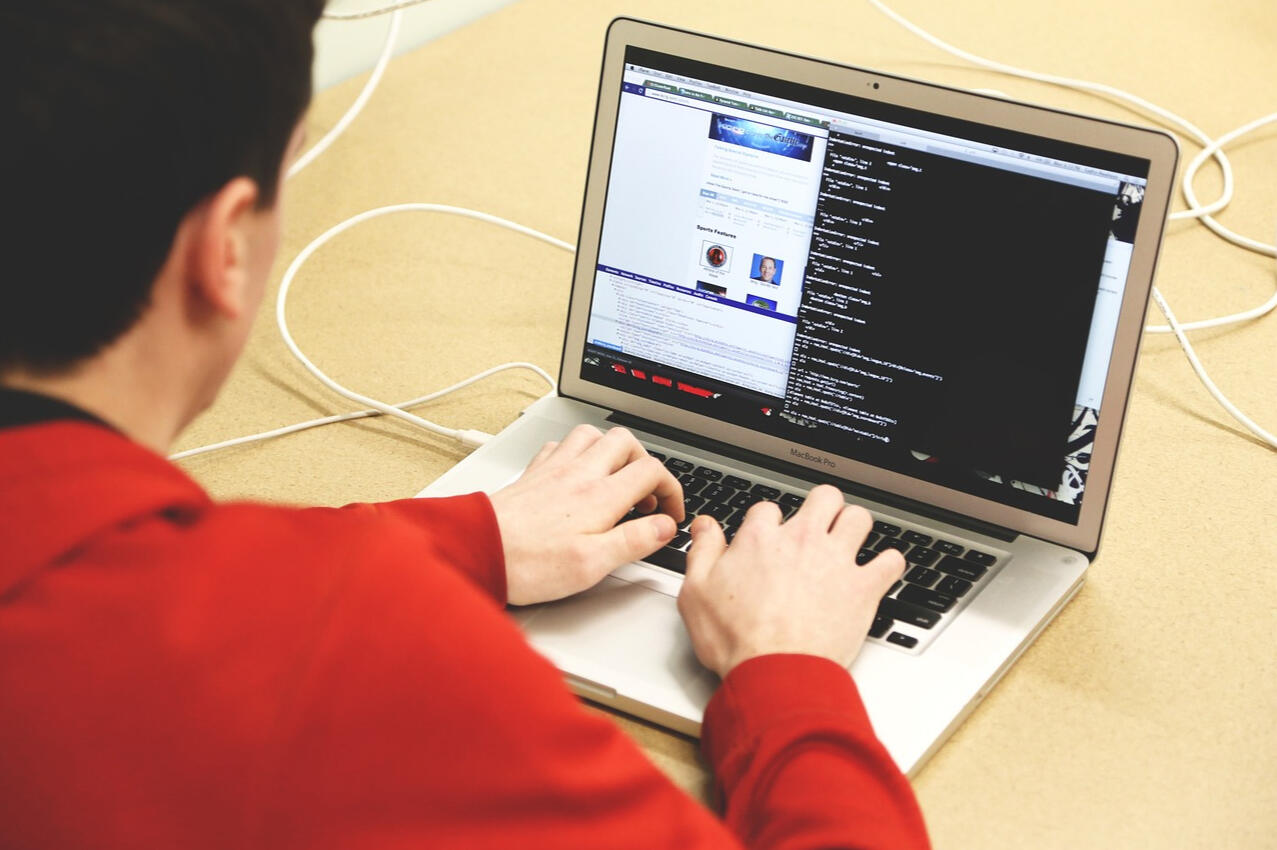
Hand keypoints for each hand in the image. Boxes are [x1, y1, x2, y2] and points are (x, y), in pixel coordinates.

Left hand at [489, 425, 684, 605]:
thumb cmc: (528, 563)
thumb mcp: (592, 564)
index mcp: (600, 496)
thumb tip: (664, 528)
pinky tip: (574, 473)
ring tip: (616, 477)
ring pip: (592, 435)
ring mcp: (553, 469)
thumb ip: (634, 541)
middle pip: (626, 442)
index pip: (652, 471)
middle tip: (646, 494)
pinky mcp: (532, 474)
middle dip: (645, 462)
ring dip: (611, 450)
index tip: (670, 513)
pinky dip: (575, 453)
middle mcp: (579, 474)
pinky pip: (558, 446)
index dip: (672, 489)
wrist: (477, 548)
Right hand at [676, 485, 904, 677]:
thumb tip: (705, 526)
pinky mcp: (864, 588)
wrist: (775, 673)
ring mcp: (836, 561)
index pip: (769, 508)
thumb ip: (702, 551)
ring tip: (849, 542)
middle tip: (818, 526)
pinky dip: (888, 564)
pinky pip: (890, 561)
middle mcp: (802, 541)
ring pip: (859, 518)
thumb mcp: (696, 592)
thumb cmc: (737, 640)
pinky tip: (879, 572)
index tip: (767, 539)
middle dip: (822, 508)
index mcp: (761, 539)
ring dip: (855, 527)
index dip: (767, 523)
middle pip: (824, 498)